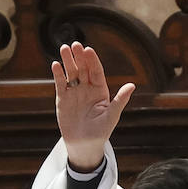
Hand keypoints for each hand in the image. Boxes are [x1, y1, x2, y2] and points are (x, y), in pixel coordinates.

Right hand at [52, 42, 134, 169]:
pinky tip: (56, 64)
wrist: (85, 144)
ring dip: (68, 61)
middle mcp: (87, 89)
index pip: (96, 72)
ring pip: (71, 73)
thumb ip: (120, 99)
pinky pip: (60, 84)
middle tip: (75, 44)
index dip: (92, 61)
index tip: (89, 50)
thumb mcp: (112, 115)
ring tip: (64, 48)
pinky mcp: (63, 98)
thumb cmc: (101, 131)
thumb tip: (132, 85)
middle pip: (83, 69)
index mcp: (101, 91)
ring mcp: (75, 92)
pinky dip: (58, 74)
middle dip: (79, 57)